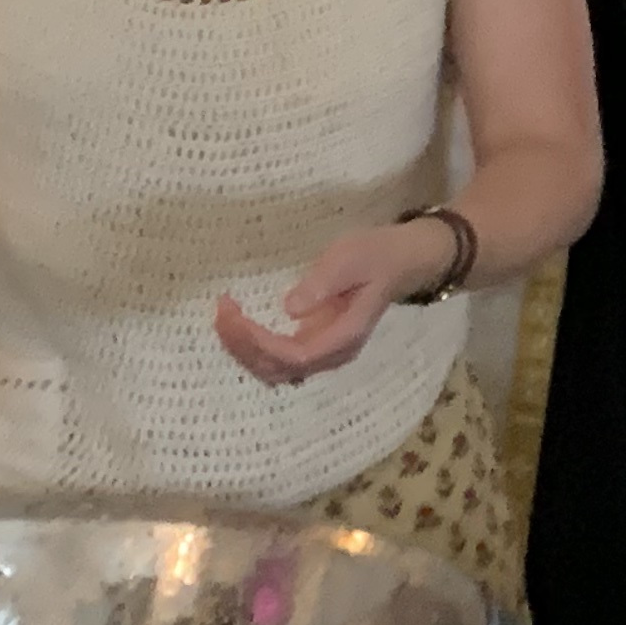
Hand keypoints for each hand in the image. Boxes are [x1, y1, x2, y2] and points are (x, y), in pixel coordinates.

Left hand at [215, 224, 432, 385]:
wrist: (403, 260)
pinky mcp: (315, 342)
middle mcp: (333, 353)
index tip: (236, 315)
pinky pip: (277, 357)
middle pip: (279, 369)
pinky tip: (238, 325)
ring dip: (244, 350)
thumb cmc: (377, 255)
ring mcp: (323, 351)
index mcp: (345, 336)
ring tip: (224, 316)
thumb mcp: (351, 258)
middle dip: (243, 346)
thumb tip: (289, 308)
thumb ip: (323, 283)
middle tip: (221, 310)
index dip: (261, 343)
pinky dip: (253, 347)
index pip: (296, 355)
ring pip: (275, 368)